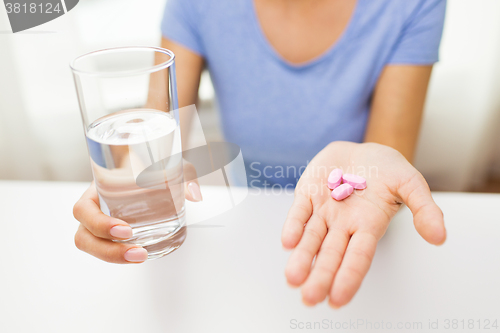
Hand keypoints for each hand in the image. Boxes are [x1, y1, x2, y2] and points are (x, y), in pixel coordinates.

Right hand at [73, 162, 201, 263]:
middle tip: (137, 251)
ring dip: (114, 256)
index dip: (98, 223)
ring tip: (141, 256)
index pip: (82, 210)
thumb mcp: (165, 164)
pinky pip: (107, 248)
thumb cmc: (145, 164)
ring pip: (93, 247)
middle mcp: (94, 209)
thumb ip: (183, 174)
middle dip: (108, 249)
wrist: (141, 165)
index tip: (126, 229)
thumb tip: (195, 194)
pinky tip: (143, 254)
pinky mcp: (110, 234)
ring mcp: (100, 224)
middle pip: (85, 236)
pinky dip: (121, 255)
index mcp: (96, 189)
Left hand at [282, 142, 445, 307]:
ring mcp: (323, 210)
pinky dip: (293, 225)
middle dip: (320, 276)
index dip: (349, 277)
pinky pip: (299, 212)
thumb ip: (424, 208)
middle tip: (310, 298)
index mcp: (368, 225)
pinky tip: (288, 241)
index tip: (337, 299)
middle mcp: (343, 224)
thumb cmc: (387, 170)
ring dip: (302, 256)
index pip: (358, 257)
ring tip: (293, 277)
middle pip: (331, 254)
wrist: (363, 150)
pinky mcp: (307, 194)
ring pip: (311, 238)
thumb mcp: (411, 183)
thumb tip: (439, 237)